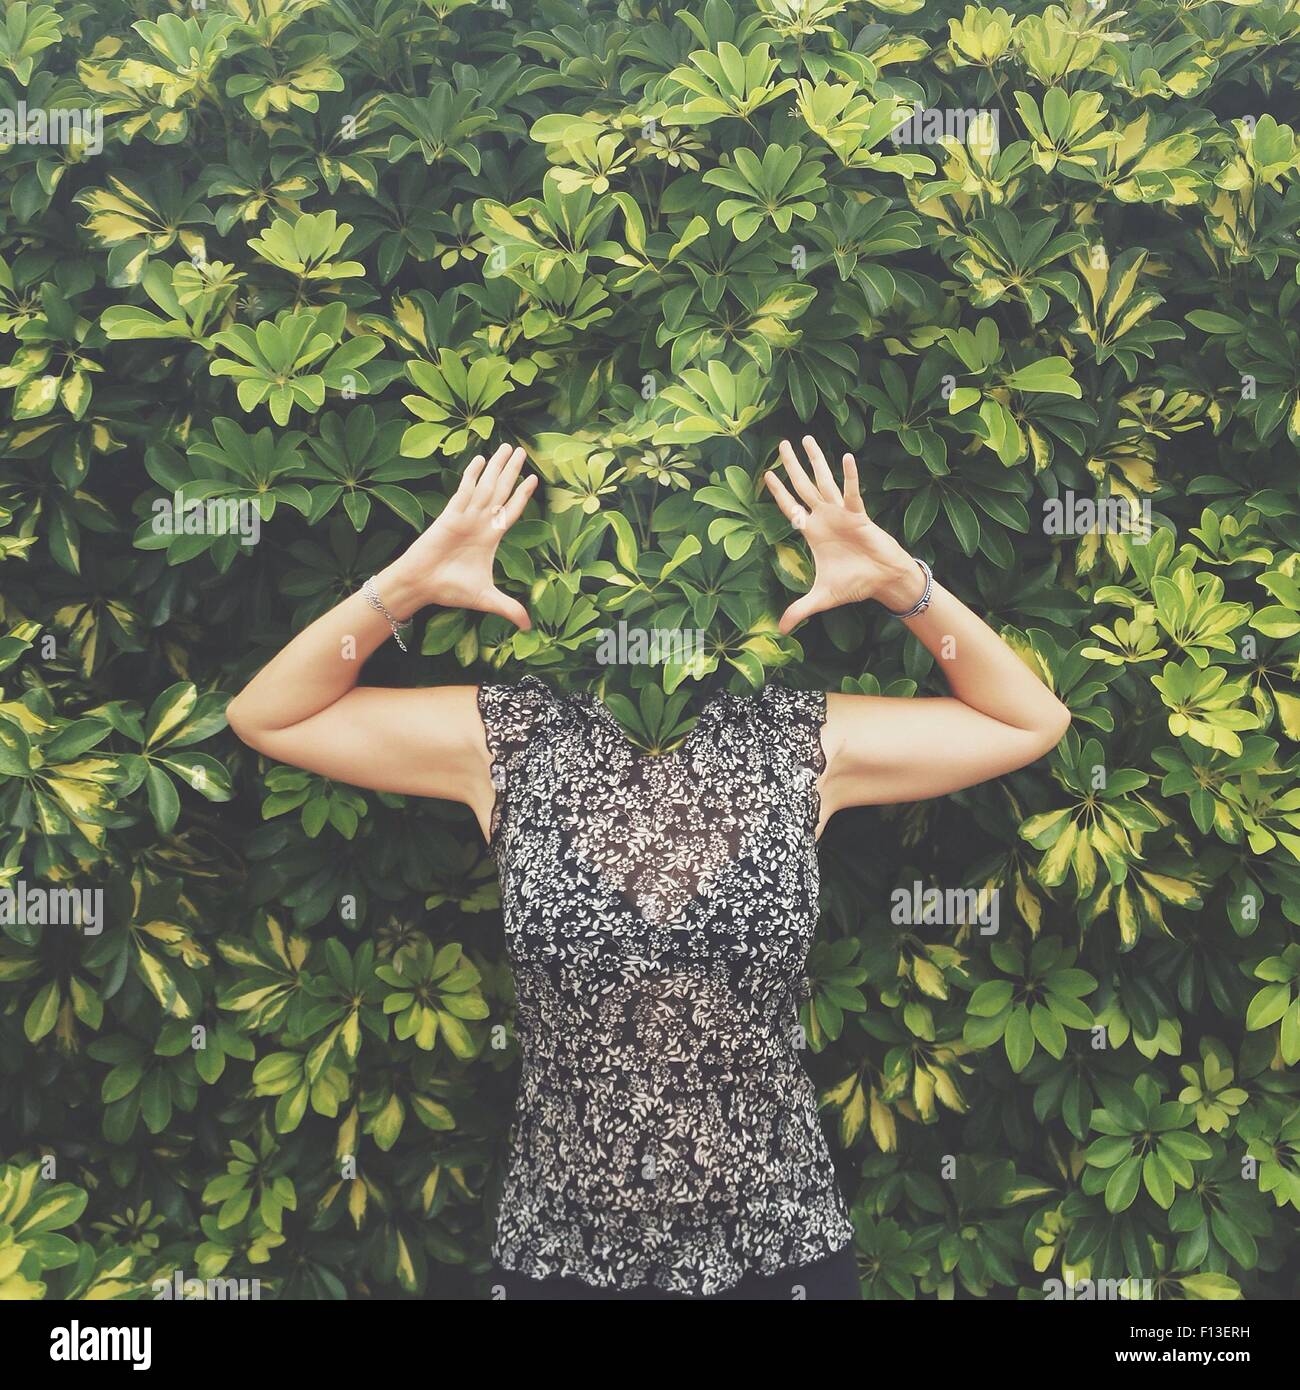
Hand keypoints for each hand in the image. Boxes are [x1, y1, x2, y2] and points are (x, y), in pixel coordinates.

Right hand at [378, 443, 536, 627]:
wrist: (422, 586)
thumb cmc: (450, 589)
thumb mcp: (486, 599)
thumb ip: (509, 608)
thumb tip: (529, 627)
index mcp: (490, 537)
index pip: (511, 511)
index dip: (522, 495)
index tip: (533, 478)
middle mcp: (479, 523)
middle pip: (500, 491)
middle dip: (511, 471)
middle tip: (521, 450)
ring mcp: (465, 517)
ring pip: (486, 487)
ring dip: (496, 468)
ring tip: (506, 447)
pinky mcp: (449, 516)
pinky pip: (463, 492)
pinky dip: (472, 476)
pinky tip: (479, 459)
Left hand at [763, 436, 925, 633]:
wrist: (883, 581)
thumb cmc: (855, 584)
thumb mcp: (821, 598)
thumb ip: (799, 610)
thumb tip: (780, 630)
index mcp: (813, 532)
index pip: (790, 508)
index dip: (778, 492)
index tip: (766, 474)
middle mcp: (825, 518)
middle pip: (803, 487)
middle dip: (791, 466)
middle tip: (781, 444)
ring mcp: (841, 514)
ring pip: (824, 482)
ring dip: (815, 461)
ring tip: (806, 438)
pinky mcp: (860, 516)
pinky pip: (853, 493)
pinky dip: (850, 477)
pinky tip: (846, 457)